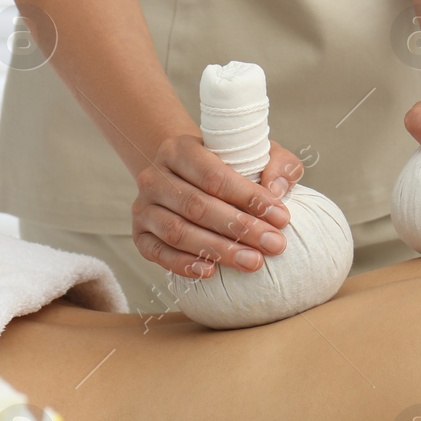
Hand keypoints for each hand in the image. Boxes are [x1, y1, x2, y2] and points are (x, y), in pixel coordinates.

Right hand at [132, 134, 296, 277]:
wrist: (186, 178)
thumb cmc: (229, 168)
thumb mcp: (257, 155)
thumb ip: (278, 163)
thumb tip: (277, 189)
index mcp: (180, 149)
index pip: (214, 176)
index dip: (248, 198)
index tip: (280, 217)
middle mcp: (155, 177)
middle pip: (198, 206)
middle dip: (240, 228)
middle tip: (274, 245)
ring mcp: (143, 207)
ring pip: (178, 231)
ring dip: (218, 249)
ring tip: (253, 262)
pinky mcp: (139, 234)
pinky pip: (157, 252)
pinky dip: (182, 263)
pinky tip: (210, 271)